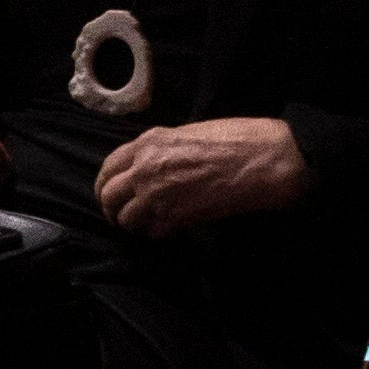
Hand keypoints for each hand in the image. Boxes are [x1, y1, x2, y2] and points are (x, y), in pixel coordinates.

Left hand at [94, 114, 309, 235]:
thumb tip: (147, 168)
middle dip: (114, 210)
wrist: (262, 159)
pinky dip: (159, 234)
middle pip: (109, 197)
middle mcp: (144, 168)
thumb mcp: (186, 134)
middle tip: (124, 218)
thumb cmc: (234, 140)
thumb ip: (160, 151)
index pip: (108, 168)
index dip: (106, 185)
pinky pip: (153, 232)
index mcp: (147, 143)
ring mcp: (157, 194)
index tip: (110, 195)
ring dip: (135, 225)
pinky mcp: (175, 217)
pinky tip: (172, 229)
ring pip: (127, 220)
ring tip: (150, 226)